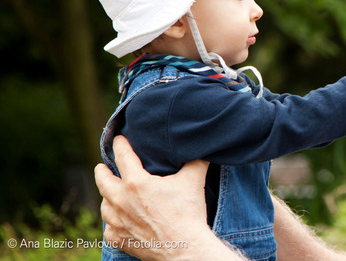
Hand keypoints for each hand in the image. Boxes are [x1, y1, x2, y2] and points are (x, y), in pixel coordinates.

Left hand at [94, 136, 240, 259]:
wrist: (185, 248)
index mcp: (136, 183)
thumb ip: (195, 161)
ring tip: (111, 194)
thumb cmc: (188, 213)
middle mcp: (122, 201)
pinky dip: (112, 224)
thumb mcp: (193, 180)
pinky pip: (108, 229)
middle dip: (102, 171)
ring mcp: (118, 222)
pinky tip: (118, 221)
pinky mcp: (120, 240)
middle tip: (102, 167)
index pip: (122, 156)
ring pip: (104, 205)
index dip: (120, 144)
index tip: (118, 139)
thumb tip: (201, 148)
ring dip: (107, 197)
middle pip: (102, 180)